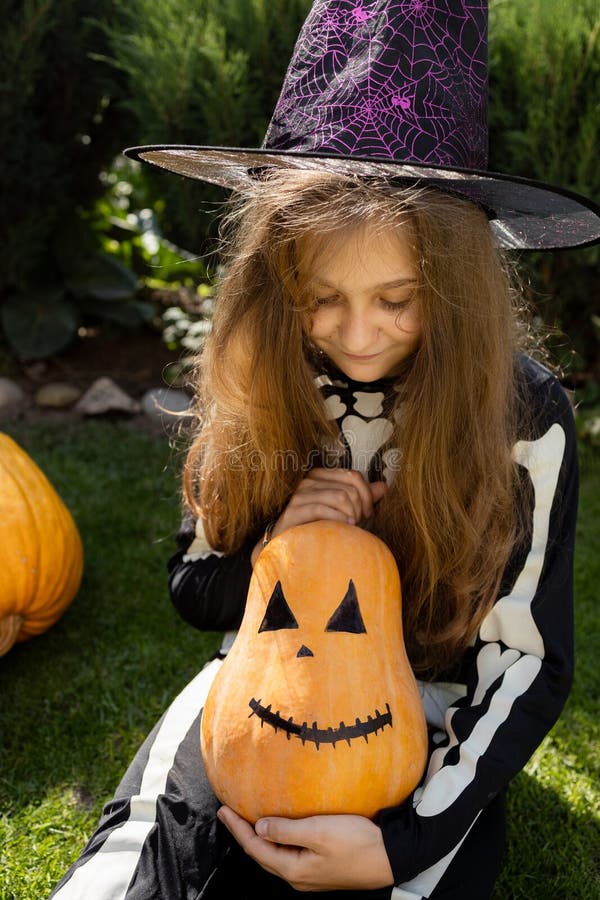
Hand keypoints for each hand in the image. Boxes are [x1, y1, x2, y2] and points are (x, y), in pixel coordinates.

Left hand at [217, 807, 393, 891]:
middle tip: (229, 812)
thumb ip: (286, 830)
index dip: (238, 829)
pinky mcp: (322, 867)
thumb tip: (258, 828)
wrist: (390, 857)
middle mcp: (298, 876)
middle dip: (244, 834)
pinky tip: (279, 827)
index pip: (255, 848)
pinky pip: (290, 853)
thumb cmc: (357, 843)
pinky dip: (278, 839)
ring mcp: (310, 874)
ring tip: (248, 818)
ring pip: (276, 855)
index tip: (223, 809)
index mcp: (293, 869)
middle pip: (262, 855)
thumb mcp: (319, 831)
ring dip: (260, 837)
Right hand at [251, 468, 386, 565]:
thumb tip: (383, 486)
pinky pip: (323, 509)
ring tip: (352, 526)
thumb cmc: (317, 527)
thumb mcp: (343, 510)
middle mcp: (309, 480)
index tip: (367, 514)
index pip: (354, 475)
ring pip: (340, 496)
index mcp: (321, 476)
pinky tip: (345, 527)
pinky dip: (338, 518)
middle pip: (349, 487)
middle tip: (359, 523)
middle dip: (360, 507)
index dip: (367, 494)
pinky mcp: (294, 510)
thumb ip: (361, 497)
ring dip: (351, 514)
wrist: (288, 546)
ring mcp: (300, 494)